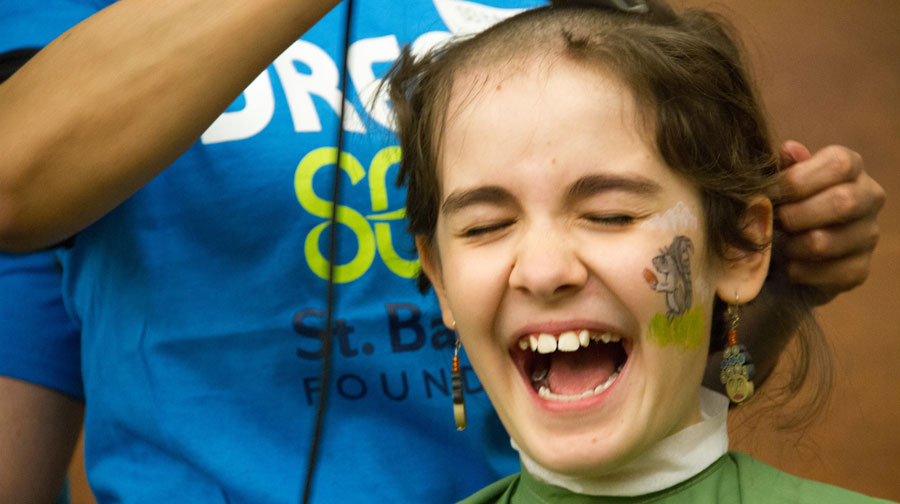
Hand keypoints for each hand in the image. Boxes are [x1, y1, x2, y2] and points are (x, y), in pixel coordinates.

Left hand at [774, 141, 884, 303]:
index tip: (770, 192)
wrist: (782, 251)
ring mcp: (868, 235)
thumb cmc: (780, 204)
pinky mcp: (859, 269)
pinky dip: (798, 271)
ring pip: (826, 242)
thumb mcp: (776, 182)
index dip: (799, 180)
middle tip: (774, 222)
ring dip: (790, 246)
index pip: (839, 164)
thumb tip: (789, 149)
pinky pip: (827, 273)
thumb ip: (782, 166)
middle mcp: (869, 198)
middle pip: (842, 202)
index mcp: (850, 168)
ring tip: (777, 243)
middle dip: (794, 215)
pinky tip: (789, 264)